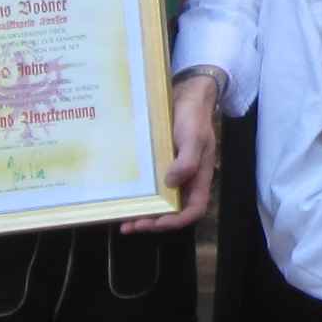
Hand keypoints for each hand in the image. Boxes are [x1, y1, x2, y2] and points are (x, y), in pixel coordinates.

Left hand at [124, 70, 219, 231]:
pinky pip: (149, 186)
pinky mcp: (158, 166)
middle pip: (172, 211)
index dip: (176, 221)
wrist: (185, 96)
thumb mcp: (194, 137)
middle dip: (153, 222)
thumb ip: (188, 161)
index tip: (156, 223)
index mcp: (199, 178)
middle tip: (131, 225)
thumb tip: (171, 183)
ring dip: (142, 213)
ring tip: (122, 219)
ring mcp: (170, 174)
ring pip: (159, 202)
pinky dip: (138, 195)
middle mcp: (185, 181)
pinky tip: (123, 197)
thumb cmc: (194, 117)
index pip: (193, 210)